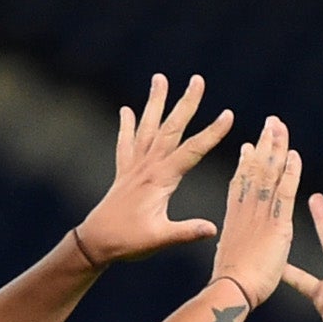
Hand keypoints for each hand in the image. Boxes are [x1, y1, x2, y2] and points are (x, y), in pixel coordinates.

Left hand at [73, 70, 236, 271]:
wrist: (94, 243)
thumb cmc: (127, 242)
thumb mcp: (159, 240)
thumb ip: (186, 232)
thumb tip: (213, 228)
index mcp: (160, 179)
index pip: (192, 151)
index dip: (211, 133)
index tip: (228, 114)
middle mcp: (147, 167)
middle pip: (171, 128)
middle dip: (186, 103)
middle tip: (198, 79)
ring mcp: (133, 167)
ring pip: (147, 127)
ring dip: (155, 103)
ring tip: (160, 78)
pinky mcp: (123, 173)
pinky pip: (125, 143)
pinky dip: (127, 125)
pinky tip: (127, 110)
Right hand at [205, 116, 302, 314]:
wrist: (231, 292)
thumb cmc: (229, 286)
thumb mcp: (229, 258)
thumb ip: (234, 245)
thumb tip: (229, 244)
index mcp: (234, 218)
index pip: (241, 183)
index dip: (246, 162)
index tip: (249, 145)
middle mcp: (246, 210)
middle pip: (255, 169)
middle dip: (264, 145)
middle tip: (271, 123)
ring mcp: (260, 215)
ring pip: (268, 174)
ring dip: (276, 148)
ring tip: (279, 127)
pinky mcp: (277, 224)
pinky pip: (285, 192)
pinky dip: (290, 172)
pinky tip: (294, 155)